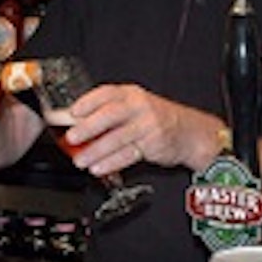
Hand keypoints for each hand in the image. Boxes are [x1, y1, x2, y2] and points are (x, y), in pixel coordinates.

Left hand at [63, 84, 210, 176]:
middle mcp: (139, 106)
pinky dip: (111, 163)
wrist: (189, 132)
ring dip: (96, 151)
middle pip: (110, 115)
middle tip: (72, 137)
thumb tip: (72, 123)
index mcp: (129, 94)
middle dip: (88, 127)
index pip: (105, 93)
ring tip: (80, 160)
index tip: (71, 112)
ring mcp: (147, 125)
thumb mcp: (131, 108)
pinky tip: (98, 168)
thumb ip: (105, 113)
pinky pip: (128, 154)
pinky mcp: (152, 144)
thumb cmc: (153, 119)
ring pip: (117, 138)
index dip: (87, 102)